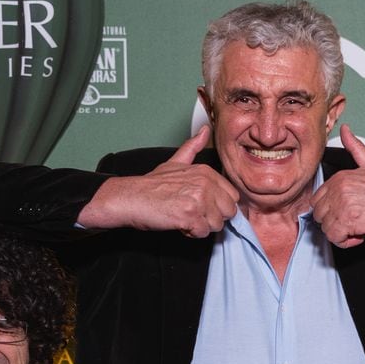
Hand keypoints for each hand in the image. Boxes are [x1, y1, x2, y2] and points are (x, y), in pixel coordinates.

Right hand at [78, 125, 238, 235]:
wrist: (132, 198)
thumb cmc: (152, 185)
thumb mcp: (175, 161)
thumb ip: (193, 148)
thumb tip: (205, 130)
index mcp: (206, 172)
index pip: (232, 197)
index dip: (218, 206)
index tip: (201, 205)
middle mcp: (205, 184)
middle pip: (228, 212)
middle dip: (212, 218)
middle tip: (193, 213)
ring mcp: (198, 200)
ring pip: (217, 225)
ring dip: (201, 226)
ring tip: (184, 216)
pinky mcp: (190, 216)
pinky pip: (203, 233)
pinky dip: (192, 233)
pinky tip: (179, 223)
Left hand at [310, 126, 364, 246]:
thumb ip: (355, 148)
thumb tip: (345, 130)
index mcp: (341, 177)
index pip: (318, 200)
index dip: (331, 211)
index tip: (348, 212)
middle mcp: (339, 188)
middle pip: (319, 216)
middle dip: (334, 223)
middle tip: (354, 221)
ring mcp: (344, 204)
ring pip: (326, 229)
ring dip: (342, 234)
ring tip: (359, 227)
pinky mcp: (351, 220)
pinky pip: (335, 238)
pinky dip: (346, 242)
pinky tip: (360, 235)